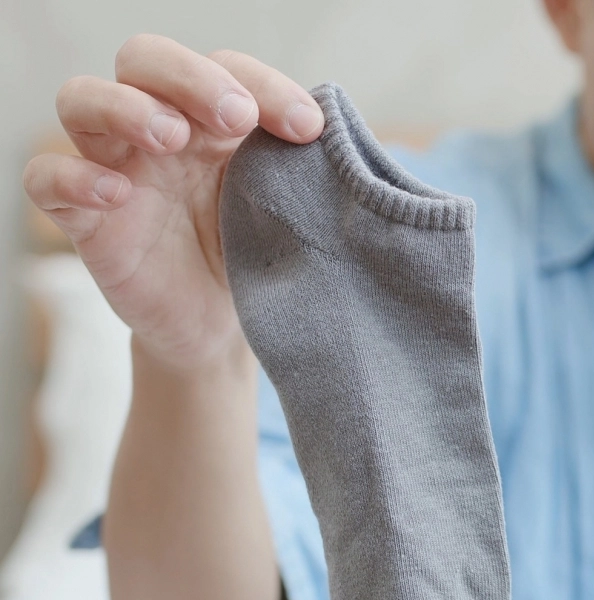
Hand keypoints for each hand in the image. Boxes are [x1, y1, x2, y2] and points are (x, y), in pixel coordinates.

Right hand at [22, 34, 324, 372]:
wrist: (222, 327)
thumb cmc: (254, 253)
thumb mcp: (285, 207)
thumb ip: (298, 168)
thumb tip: (326, 134)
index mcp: (213, 118)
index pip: (226, 68)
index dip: (265, 85)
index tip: (308, 128)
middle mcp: (159, 130)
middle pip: (144, 59)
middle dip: (190, 77)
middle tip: (235, 117)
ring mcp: (115, 166)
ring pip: (82, 100)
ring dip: (126, 107)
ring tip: (171, 137)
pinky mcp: (83, 216)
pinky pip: (47, 179)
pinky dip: (72, 177)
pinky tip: (117, 193)